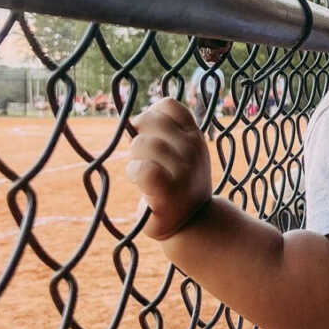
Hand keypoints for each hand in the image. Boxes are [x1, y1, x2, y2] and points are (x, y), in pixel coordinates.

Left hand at [126, 97, 211, 239]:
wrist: (194, 223)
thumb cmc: (180, 184)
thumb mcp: (185, 152)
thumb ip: (169, 132)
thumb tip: (135, 120)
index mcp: (195, 135)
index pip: (167, 105)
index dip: (151, 115)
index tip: (150, 135)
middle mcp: (193, 148)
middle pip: (149, 120)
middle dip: (138, 135)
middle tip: (144, 158)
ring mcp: (183, 170)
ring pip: (143, 143)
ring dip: (134, 157)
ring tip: (141, 174)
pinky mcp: (168, 192)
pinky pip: (144, 169)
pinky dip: (134, 172)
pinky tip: (138, 181)